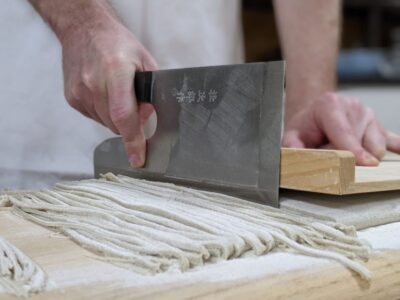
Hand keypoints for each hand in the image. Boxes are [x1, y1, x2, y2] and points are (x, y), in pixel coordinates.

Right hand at [61, 16, 157, 166]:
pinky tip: (105, 93)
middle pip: (115, 124)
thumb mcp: (145, 60)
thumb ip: (151, 91)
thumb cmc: (117, 43)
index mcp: (115, 71)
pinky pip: (94, 116)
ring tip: (117, 92)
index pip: (124, 115)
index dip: (133, 140)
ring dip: (116, 117)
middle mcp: (94, 83)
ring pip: (105, 123)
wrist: (84, 30)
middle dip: (129, 124)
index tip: (137, 159)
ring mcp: (79, 92)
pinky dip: (104, 112)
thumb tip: (147, 118)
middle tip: (136, 105)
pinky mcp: (72, 97)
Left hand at [282, 92, 399, 165]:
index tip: (364, 163)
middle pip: (361, 142)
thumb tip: (296, 155)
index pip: (344, 132)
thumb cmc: (305, 126)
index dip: (353, 150)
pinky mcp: (378, 126)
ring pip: (377, 146)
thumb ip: (292, 146)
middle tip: (331, 158)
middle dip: (348, 157)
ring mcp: (368, 115)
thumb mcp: (292, 135)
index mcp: (330, 105)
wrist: (316, 114)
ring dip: (364, 157)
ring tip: (345, 153)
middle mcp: (353, 106)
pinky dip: (398, 147)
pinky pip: (394, 140)